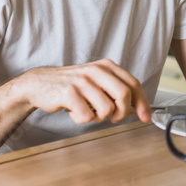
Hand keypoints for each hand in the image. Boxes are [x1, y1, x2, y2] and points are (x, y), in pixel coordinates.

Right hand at [16, 59, 151, 123]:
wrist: (40, 84)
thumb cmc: (72, 86)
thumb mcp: (97, 82)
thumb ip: (116, 91)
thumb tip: (138, 108)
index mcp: (106, 66)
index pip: (133, 84)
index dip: (142, 102)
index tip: (146, 116)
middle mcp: (96, 71)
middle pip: (124, 95)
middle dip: (123, 112)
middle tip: (114, 119)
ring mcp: (82, 81)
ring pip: (106, 109)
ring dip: (99, 117)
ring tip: (87, 111)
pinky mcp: (69, 93)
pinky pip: (87, 116)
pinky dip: (82, 119)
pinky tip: (74, 111)